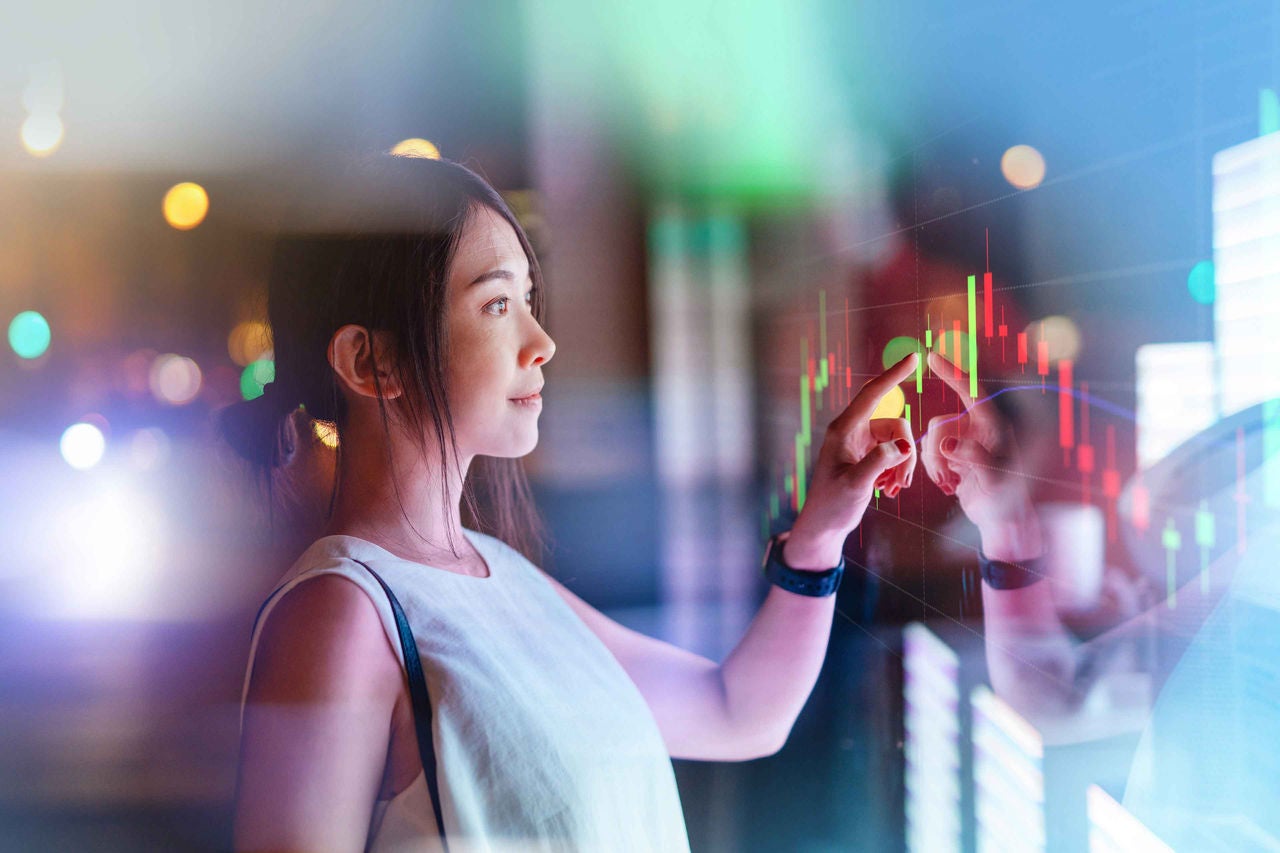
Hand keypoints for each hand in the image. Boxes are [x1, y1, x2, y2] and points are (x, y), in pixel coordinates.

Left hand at [791, 353, 917, 547]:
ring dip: (903, 466)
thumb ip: (878, 463)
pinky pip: (895, 453)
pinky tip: (888, 490)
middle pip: (895, 426)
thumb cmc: (832, 505)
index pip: (872, 394)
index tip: (913, 357)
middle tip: (902, 483)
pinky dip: (897, 471)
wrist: (824, 525)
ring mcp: (861, 442)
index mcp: (843, 430)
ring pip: (899, 441)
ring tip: (893, 491)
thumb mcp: (855, 485)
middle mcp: (852, 431)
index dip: (894, 375)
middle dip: (905, 452)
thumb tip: (902, 447)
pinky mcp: (868, 455)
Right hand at [920, 351, 1041, 559]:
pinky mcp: (953, 454)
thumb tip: (948, 444)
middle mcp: (979, 429)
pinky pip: (929, 452)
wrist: (998, 521)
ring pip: (931, 439)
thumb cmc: (1005, 501)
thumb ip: (974, 459)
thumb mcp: (995, 482)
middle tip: (948, 481)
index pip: (973, 392)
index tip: (932, 356)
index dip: (952, 373)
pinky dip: (933, 469)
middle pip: (941, 424)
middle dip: (937, 453)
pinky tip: (949, 486)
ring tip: (950, 485)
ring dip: (935, 465)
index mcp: (995, 427)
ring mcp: (964, 441)